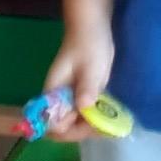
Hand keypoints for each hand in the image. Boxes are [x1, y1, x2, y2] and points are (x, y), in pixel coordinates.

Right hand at [41, 20, 113, 140]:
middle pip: (62, 127)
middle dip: (79, 132)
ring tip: (109, 127)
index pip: (51, 121)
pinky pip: (84, 114)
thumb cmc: (88, 44)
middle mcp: (60, 99)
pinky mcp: (83, 95)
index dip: (67, 128)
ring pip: (74, 123)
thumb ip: (86, 86)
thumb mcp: (90, 65)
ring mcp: (71, 98)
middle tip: (102, 128)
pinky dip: (94, 120)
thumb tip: (83, 106)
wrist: (93, 28)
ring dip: (88, 129)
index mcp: (53, 92)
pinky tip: (109, 121)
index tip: (87, 122)